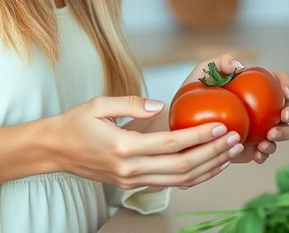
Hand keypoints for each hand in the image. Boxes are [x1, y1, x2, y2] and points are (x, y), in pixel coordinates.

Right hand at [48, 95, 240, 190]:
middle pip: (182, 166)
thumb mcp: (98, 104)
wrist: (54, 150)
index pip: (171, 144)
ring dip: (208, 168)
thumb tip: (160, 104)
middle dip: (212, 154)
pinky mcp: (133, 184)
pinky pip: (170, 184)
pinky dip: (193, 177)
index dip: (199, 136)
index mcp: (123, 147)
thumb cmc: (74, 124)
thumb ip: (131, 103)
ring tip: (229, 154)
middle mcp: (130, 169)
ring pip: (180, 180)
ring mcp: (132, 180)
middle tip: (234, 139)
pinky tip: (209, 166)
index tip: (221, 126)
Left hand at [177, 54, 288, 164]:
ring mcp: (260, 129)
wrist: (183, 121)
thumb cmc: (194, 92)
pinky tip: (257, 154)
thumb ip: (220, 62)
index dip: (287, 84)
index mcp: (256, 86)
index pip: (279, 80)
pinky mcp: (252, 147)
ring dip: (281, 135)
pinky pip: (265, 152)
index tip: (284, 92)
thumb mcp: (203, 71)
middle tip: (282, 117)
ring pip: (283, 132)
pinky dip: (265, 154)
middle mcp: (264, 108)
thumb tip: (239, 66)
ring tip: (267, 139)